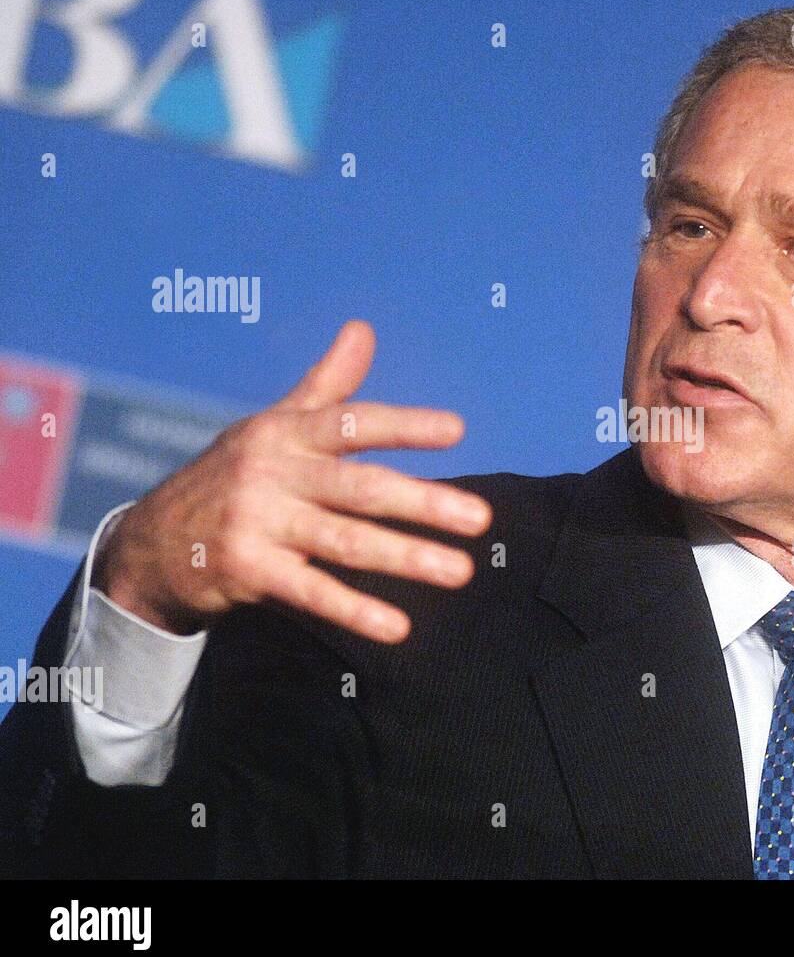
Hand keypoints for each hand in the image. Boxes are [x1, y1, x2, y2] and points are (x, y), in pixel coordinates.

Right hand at [90, 320, 490, 643]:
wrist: (150, 543)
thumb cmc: (231, 475)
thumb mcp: (273, 424)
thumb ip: (327, 385)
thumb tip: (363, 329)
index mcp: (285, 433)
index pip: (351, 423)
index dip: (403, 425)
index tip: (456, 430)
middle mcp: (273, 473)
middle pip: (360, 488)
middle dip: (424, 503)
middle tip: (480, 520)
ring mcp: (258, 523)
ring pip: (346, 541)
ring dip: (406, 558)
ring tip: (460, 571)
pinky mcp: (248, 571)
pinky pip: (312, 593)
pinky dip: (355, 610)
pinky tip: (398, 627)